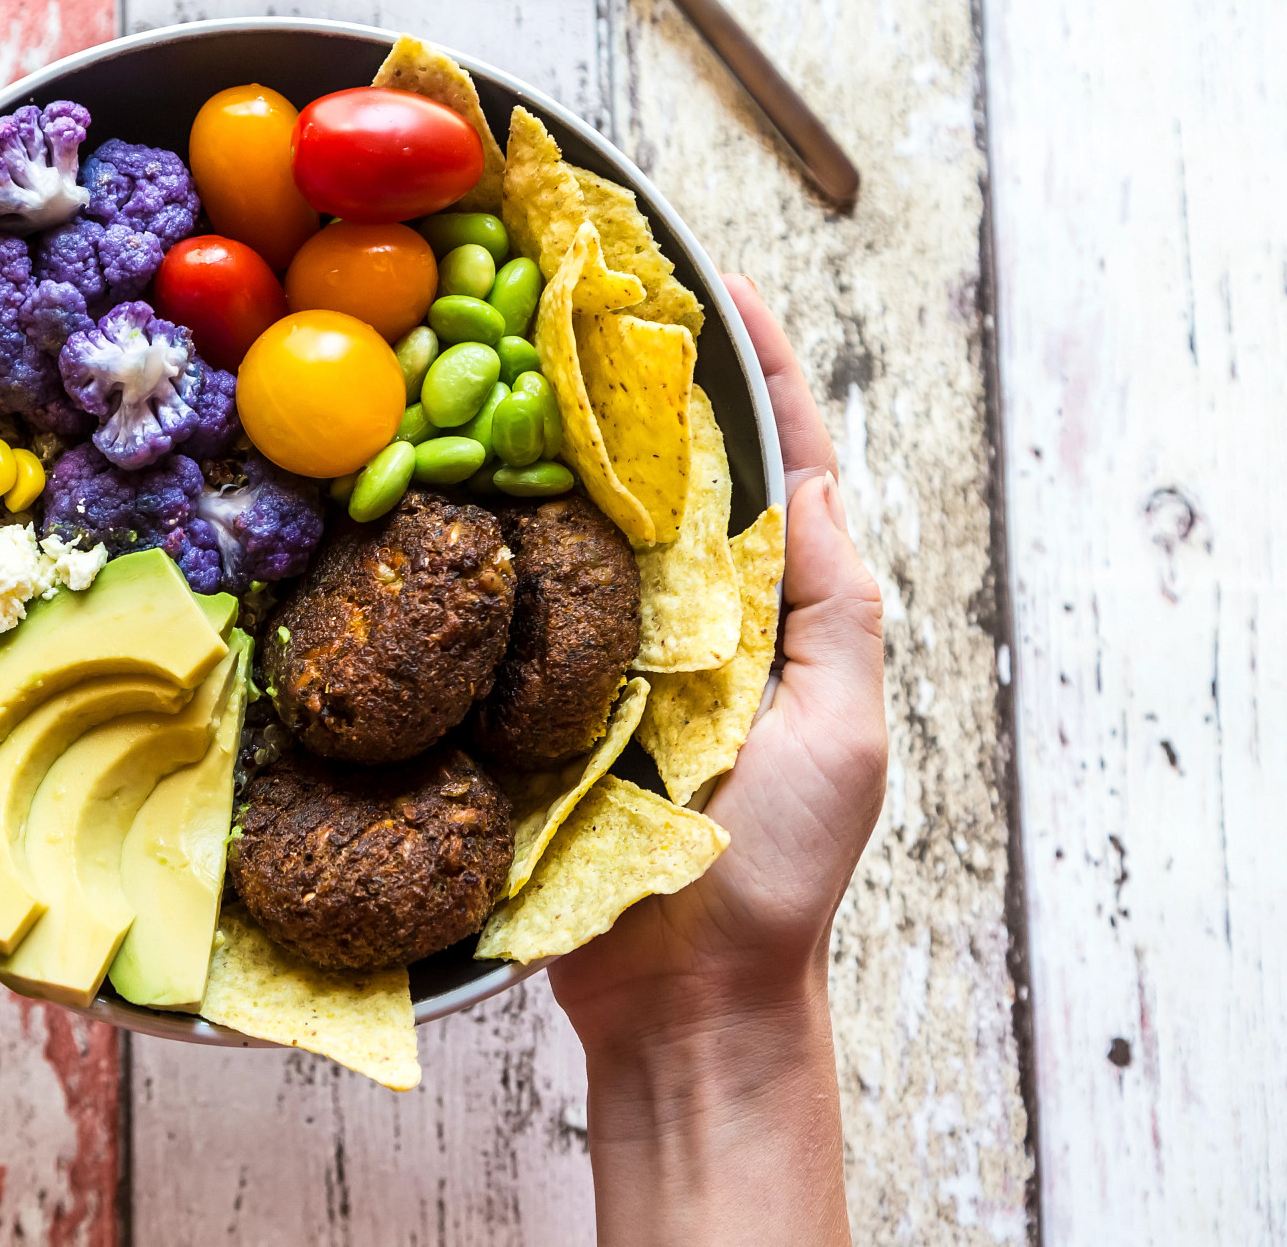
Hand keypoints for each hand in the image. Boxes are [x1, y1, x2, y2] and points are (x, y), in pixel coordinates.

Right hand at [548, 275, 885, 1245]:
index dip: (758, 374)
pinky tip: (442, 478)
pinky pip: (507, 605)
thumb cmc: (772, 873)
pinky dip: (482, 537)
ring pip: (573, 526)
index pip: (777, 469)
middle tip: (580, 289)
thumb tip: (818, 485)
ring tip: (501, 350)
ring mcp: (600, 656)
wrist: (677, 1001)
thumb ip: (835, 612)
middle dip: (630, 383)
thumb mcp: (843, 735)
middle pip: (664, 477)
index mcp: (769, 615)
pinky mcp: (530, 700)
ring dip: (545, 443)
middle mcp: (683, 619)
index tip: (724, 285)